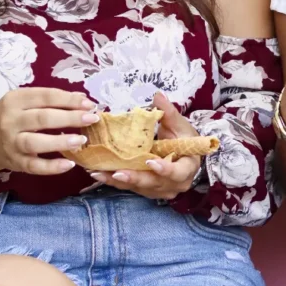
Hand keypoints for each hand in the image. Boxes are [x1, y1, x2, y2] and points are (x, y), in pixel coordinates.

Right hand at [0, 87, 98, 174]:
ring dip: (60, 141)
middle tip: (92, 119)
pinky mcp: (15, 162)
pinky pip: (34, 166)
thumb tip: (82, 100)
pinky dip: (52, 167)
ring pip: (36, 142)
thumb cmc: (13, 116)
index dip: (69, 99)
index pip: (46, 96)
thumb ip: (51, 100)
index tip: (89, 104)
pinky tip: (69, 164)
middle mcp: (11, 120)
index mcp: (16, 99)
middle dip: (70, 118)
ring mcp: (11, 143)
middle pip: (42, 118)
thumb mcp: (25, 101)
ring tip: (82, 140)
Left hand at [87, 93, 204, 200]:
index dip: (165, 169)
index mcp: (187, 168)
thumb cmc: (183, 138)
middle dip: (135, 178)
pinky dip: (114, 181)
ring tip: (100, 173)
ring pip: (139, 187)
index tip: (150, 162)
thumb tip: (158, 95)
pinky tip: (99, 173)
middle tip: (117, 173)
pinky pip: (130, 187)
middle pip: (154, 183)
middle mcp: (174, 184)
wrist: (183, 154)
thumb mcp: (178, 124)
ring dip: (119, 181)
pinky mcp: (146, 190)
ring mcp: (159, 190)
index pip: (178, 172)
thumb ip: (168, 112)